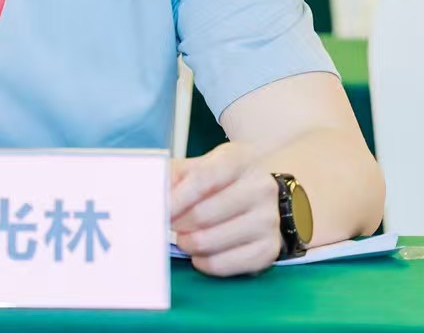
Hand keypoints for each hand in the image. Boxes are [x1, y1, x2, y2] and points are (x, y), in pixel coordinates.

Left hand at [169, 142, 281, 276]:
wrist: (260, 193)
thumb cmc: (222, 179)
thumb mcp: (202, 165)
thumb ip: (175, 174)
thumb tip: (152, 190)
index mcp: (239, 160)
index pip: (203, 179)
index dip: (177, 198)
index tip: (160, 210)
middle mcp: (260, 188)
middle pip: (203, 214)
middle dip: (178, 224)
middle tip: (169, 225)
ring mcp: (269, 220)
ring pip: (211, 241)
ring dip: (188, 243)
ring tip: (183, 237)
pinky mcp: (270, 249)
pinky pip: (224, 264)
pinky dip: (204, 262)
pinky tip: (200, 254)